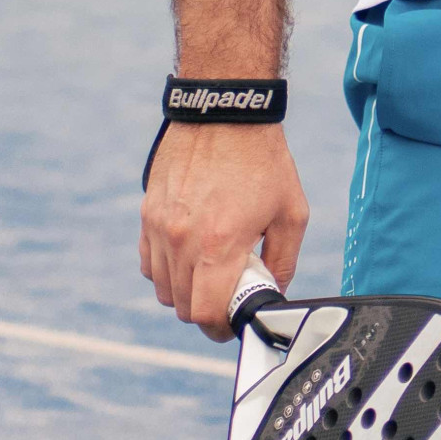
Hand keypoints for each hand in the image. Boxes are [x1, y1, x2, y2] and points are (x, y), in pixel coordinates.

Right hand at [139, 123, 308, 340]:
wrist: (226, 111)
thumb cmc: (263, 160)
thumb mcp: (292, 211)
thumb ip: (284, 261)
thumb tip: (272, 292)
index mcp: (219, 245)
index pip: (205, 315)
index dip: (221, 328)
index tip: (235, 321)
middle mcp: (182, 241)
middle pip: (183, 307)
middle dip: (208, 311)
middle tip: (229, 294)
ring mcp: (160, 228)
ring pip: (163, 289)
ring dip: (186, 292)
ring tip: (212, 271)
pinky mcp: (148, 215)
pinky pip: (150, 264)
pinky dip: (167, 270)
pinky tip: (190, 254)